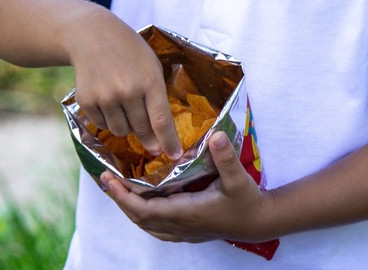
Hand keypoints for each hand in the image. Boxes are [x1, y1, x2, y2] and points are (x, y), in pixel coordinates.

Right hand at [66, 13, 181, 158]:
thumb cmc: (128, 50)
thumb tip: (160, 130)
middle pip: (141, 129)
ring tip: (125, 108)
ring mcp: (105, 97)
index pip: (161, 120)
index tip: (175, 156)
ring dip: (126, 127)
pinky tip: (108, 101)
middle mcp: (127, 91)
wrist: (91, 35)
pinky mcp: (87, 101)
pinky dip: (108, 119)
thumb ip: (156, 95)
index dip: (169, 142)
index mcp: (149, 81)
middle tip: (153, 146)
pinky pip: (102, 124)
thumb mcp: (151, 65)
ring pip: (121, 131)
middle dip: (149, 141)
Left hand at [101, 131, 272, 242]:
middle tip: (106, 180)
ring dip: (130, 209)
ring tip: (118, 190)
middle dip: (120, 200)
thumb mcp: (238, 178)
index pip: (145, 210)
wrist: (261, 223)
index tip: (109, 180)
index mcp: (187, 212)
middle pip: (139, 218)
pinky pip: (157, 228)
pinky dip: (143, 217)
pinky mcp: (188, 232)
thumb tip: (215, 135)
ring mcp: (184, 231)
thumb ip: (226, 157)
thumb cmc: (248, 201)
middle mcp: (181, 225)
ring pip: (147, 225)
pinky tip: (141, 205)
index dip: (124, 197)